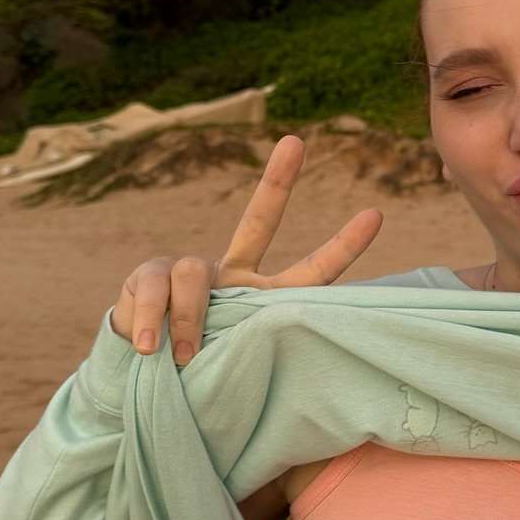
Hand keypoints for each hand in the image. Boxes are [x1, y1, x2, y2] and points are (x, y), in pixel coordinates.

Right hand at [109, 135, 383, 363]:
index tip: (376, 215)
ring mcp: (191, 273)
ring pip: (193, 276)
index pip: (310, 272)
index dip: (342, 246)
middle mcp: (234, 275)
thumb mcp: (233, 372)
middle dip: (277, 182)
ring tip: (184, 357)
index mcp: (265, 300)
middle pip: (258, 222)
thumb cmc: (201, 375)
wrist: (143, 373)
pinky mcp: (151, 277)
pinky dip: (152, 325)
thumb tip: (227, 373)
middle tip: (295, 143)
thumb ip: (244, 362)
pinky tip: (150, 348)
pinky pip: (156, 295)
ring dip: (189, 320)